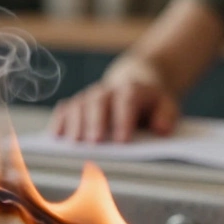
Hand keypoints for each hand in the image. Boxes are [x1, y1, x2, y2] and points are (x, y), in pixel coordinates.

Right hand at [50, 69, 179, 143]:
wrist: (136, 81)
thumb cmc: (150, 102)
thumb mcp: (167, 105)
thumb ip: (166, 115)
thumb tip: (160, 128)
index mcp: (131, 90)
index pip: (126, 102)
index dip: (123, 120)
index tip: (122, 140)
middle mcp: (107, 91)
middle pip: (98, 103)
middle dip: (95, 122)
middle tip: (94, 141)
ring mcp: (90, 96)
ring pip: (79, 105)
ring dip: (75, 123)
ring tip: (74, 142)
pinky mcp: (77, 104)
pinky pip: (65, 110)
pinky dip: (59, 121)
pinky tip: (56, 136)